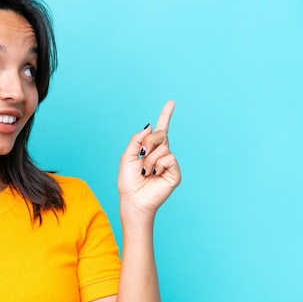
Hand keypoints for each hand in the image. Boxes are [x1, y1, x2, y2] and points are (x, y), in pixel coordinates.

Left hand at [118, 101, 180, 217]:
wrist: (133, 199)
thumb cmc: (128, 181)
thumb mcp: (127, 156)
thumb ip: (137, 140)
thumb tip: (150, 127)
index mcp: (150, 149)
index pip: (160, 129)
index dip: (166, 115)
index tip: (172, 102)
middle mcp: (162, 154)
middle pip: (160, 134)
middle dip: (148, 142)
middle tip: (141, 154)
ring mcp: (169, 163)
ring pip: (163, 148)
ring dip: (149, 160)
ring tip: (145, 172)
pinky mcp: (175, 173)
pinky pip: (169, 158)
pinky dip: (158, 165)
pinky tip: (154, 174)